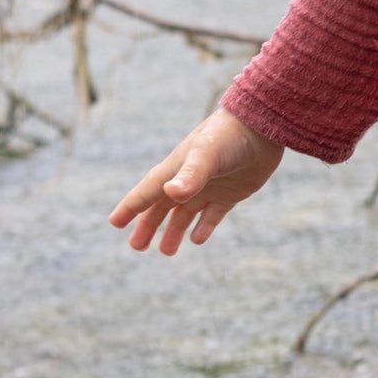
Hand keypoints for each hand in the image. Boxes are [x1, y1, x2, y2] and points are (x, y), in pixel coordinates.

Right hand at [109, 108, 283, 253]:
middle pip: (162, 206)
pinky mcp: (230, 194)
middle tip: (137, 247)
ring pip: (184, 214)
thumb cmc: (229, 136)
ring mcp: (209, 187)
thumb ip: (190, 175)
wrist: (262, 126)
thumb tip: (171, 195)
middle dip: (148, 226)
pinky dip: (203, 227)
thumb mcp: (207, 155)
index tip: (114, 222)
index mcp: (176, 169)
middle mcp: (188, 179)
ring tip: (166, 251)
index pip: (147, 192)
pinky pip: (212, 215)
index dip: (131, 207)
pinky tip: (197, 240)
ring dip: (174, 231)